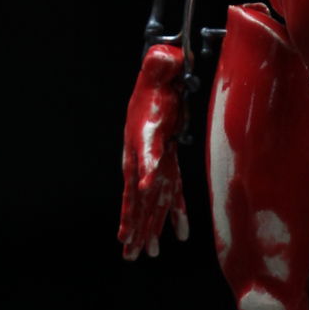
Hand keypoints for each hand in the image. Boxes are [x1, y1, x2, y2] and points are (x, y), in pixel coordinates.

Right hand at [118, 44, 190, 259]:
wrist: (158, 81)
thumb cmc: (158, 79)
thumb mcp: (160, 68)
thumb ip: (162, 63)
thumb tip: (167, 55)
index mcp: (141, 138)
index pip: (143, 164)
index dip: (144, 182)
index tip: (144, 198)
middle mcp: (142, 157)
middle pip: (138, 196)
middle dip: (135, 224)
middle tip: (130, 251)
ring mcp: (153, 163)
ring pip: (151, 203)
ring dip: (149, 228)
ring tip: (147, 254)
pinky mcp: (166, 164)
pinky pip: (170, 193)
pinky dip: (174, 213)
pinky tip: (179, 234)